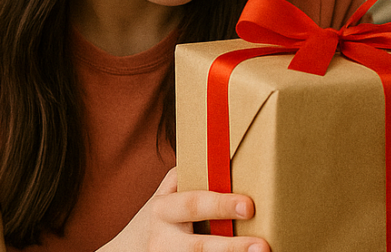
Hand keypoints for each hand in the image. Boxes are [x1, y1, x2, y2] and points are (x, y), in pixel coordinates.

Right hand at [101, 168, 269, 251]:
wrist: (127, 250)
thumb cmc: (164, 212)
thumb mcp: (169, 191)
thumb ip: (192, 175)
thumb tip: (231, 150)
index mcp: (164, 210)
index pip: (194, 205)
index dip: (221, 206)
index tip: (249, 206)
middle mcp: (163, 240)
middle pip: (199, 247)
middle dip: (231, 247)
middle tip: (263, 246)